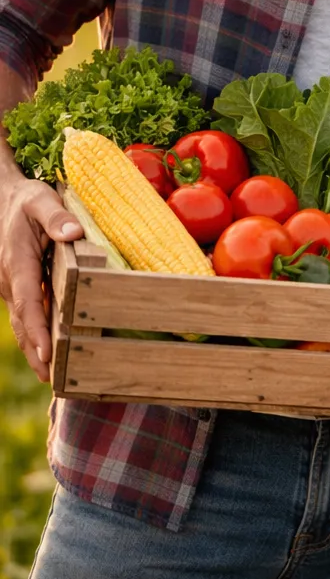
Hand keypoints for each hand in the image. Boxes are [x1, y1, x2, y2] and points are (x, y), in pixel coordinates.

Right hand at [0, 175, 82, 381]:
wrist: (5, 198)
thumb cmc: (27, 200)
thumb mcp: (41, 200)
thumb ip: (56, 217)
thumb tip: (73, 233)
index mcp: (17, 262)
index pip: (27, 301)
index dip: (36, 329)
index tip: (46, 353)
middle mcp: (11, 280)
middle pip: (23, 321)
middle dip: (35, 351)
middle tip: (52, 379)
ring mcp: (14, 286)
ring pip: (22, 322)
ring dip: (33, 349)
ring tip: (51, 377)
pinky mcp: (20, 287)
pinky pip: (26, 314)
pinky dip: (34, 336)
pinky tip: (49, 353)